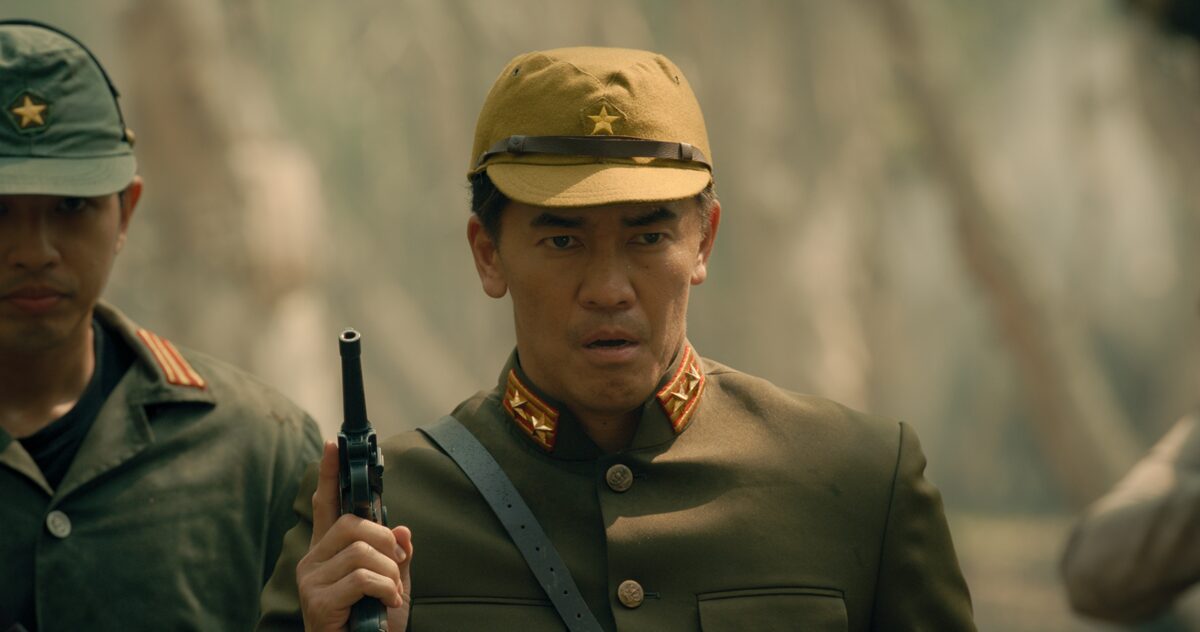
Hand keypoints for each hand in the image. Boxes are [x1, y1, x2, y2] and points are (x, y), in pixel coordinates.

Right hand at [297, 441, 412, 631]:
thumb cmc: (372, 624)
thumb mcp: (392, 585)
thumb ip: (396, 557)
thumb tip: (403, 530)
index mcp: (329, 553)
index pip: (326, 505)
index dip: (330, 475)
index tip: (333, 445)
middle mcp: (313, 561)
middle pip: (353, 524)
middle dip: (385, 542)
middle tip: (396, 567)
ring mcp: (311, 581)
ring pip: (361, 550)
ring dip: (390, 572)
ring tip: (390, 593)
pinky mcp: (318, 601)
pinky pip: (363, 577)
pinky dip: (386, 589)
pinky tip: (386, 604)